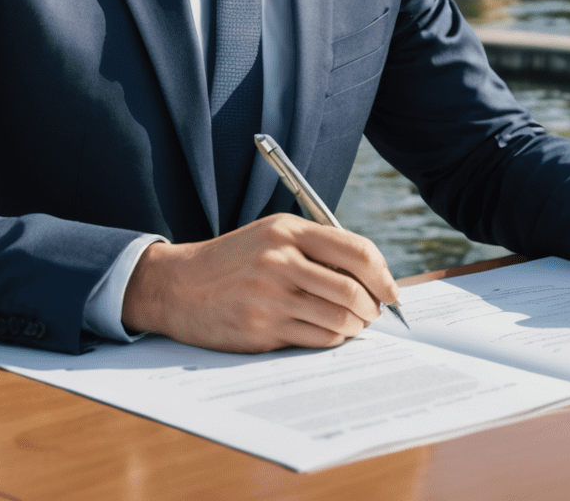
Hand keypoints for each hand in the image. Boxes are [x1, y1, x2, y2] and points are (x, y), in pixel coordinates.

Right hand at [121, 214, 397, 352]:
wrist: (178, 285)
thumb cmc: (234, 260)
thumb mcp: (272, 235)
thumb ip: (316, 248)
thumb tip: (370, 275)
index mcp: (288, 230)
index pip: (356, 250)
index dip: (383, 274)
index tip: (392, 290)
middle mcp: (280, 260)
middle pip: (353, 289)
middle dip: (374, 307)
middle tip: (376, 312)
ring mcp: (271, 296)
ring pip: (339, 319)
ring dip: (356, 327)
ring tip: (354, 324)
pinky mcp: (262, 329)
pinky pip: (316, 339)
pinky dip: (333, 339)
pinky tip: (329, 333)